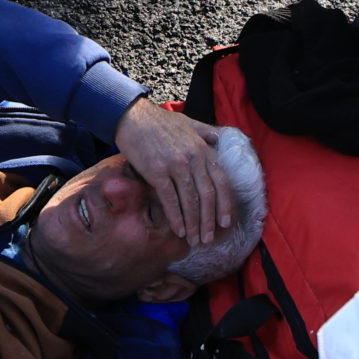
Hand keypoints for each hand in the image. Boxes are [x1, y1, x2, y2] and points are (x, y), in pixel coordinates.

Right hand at [116, 97, 234, 247]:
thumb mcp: (189, 122)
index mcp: (203, 149)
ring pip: (190, 201)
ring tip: (195, 241)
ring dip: (194, 224)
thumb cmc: (159, 121)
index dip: (225, 204)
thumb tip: (219, 139)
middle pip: (207, 196)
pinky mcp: (157, 172)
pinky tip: (179, 231)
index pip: (221, 181)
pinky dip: (176, 218)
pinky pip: (170, 200)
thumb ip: (206, 132)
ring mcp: (175, 165)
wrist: (132, 117)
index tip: (226, 223)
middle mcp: (193, 158)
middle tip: (209, 239)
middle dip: (209, 221)